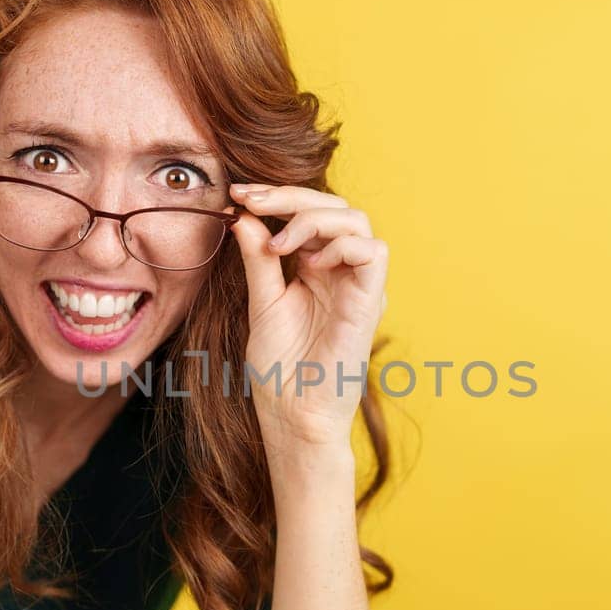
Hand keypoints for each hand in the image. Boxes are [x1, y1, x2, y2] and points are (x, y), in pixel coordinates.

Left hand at [228, 182, 388, 448]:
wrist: (292, 415)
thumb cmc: (280, 369)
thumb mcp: (262, 302)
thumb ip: (258, 259)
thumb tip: (243, 214)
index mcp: (318, 268)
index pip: (309, 213)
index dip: (276, 196)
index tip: (238, 194)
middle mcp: (343, 272)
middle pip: (334, 207)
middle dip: (290, 196)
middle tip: (250, 201)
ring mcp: (359, 285)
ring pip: (356, 220)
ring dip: (313, 218)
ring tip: (279, 244)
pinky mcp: (370, 302)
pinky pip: (373, 253)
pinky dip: (340, 246)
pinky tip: (309, 265)